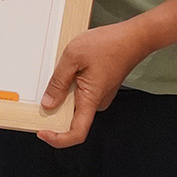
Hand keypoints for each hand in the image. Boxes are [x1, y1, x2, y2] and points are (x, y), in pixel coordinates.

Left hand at [37, 20, 150, 147]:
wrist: (134, 37)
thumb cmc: (109, 44)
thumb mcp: (74, 57)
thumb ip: (58, 81)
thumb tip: (48, 103)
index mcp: (91, 99)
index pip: (76, 133)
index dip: (57, 139)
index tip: (42, 132)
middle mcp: (97, 102)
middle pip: (72, 118)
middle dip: (55, 108)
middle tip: (43, 91)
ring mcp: (100, 96)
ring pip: (75, 104)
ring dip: (63, 93)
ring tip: (62, 69)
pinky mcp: (100, 88)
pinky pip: (81, 94)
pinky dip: (71, 86)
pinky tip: (70, 68)